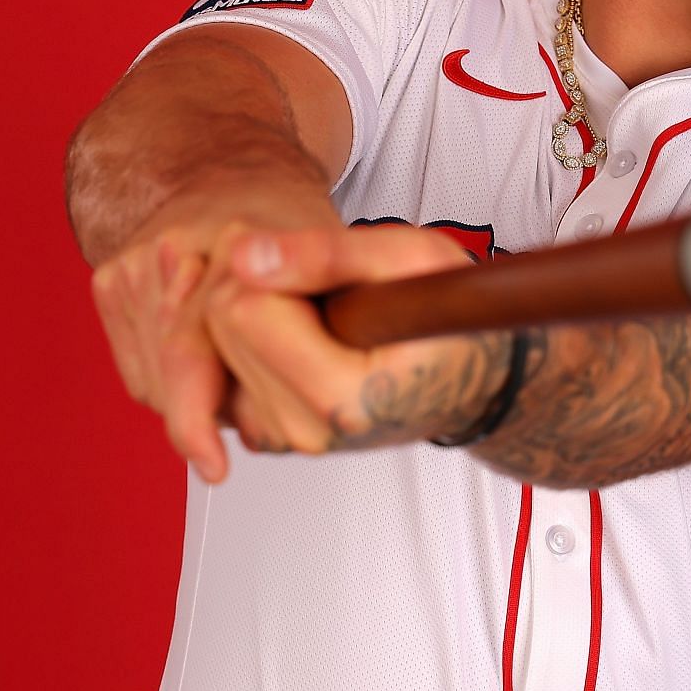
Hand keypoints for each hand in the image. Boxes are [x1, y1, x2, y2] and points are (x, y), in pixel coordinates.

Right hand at [88, 179, 342, 482]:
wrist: (232, 169)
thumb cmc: (284, 220)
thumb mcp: (334, 271)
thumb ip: (315, 331)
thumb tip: (277, 422)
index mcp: (235, 242)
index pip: (198, 348)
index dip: (200, 417)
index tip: (212, 464)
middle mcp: (172, 249)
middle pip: (174, 373)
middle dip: (211, 410)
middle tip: (257, 416)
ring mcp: (133, 264)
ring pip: (154, 380)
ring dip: (194, 397)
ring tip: (238, 371)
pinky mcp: (109, 281)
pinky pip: (139, 369)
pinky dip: (171, 381)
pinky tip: (206, 359)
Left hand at [198, 223, 505, 475]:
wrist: (473, 377)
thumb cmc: (454, 321)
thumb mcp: (414, 259)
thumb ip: (329, 252)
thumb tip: (244, 255)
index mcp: (344, 396)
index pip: (246, 309)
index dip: (274, 261)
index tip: (313, 252)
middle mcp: (309, 429)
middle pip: (223, 327)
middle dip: (257, 284)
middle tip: (317, 274)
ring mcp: (289, 437)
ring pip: (216, 347)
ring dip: (254, 310)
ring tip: (318, 302)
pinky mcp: (273, 434)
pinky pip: (226, 370)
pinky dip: (252, 339)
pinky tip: (300, 327)